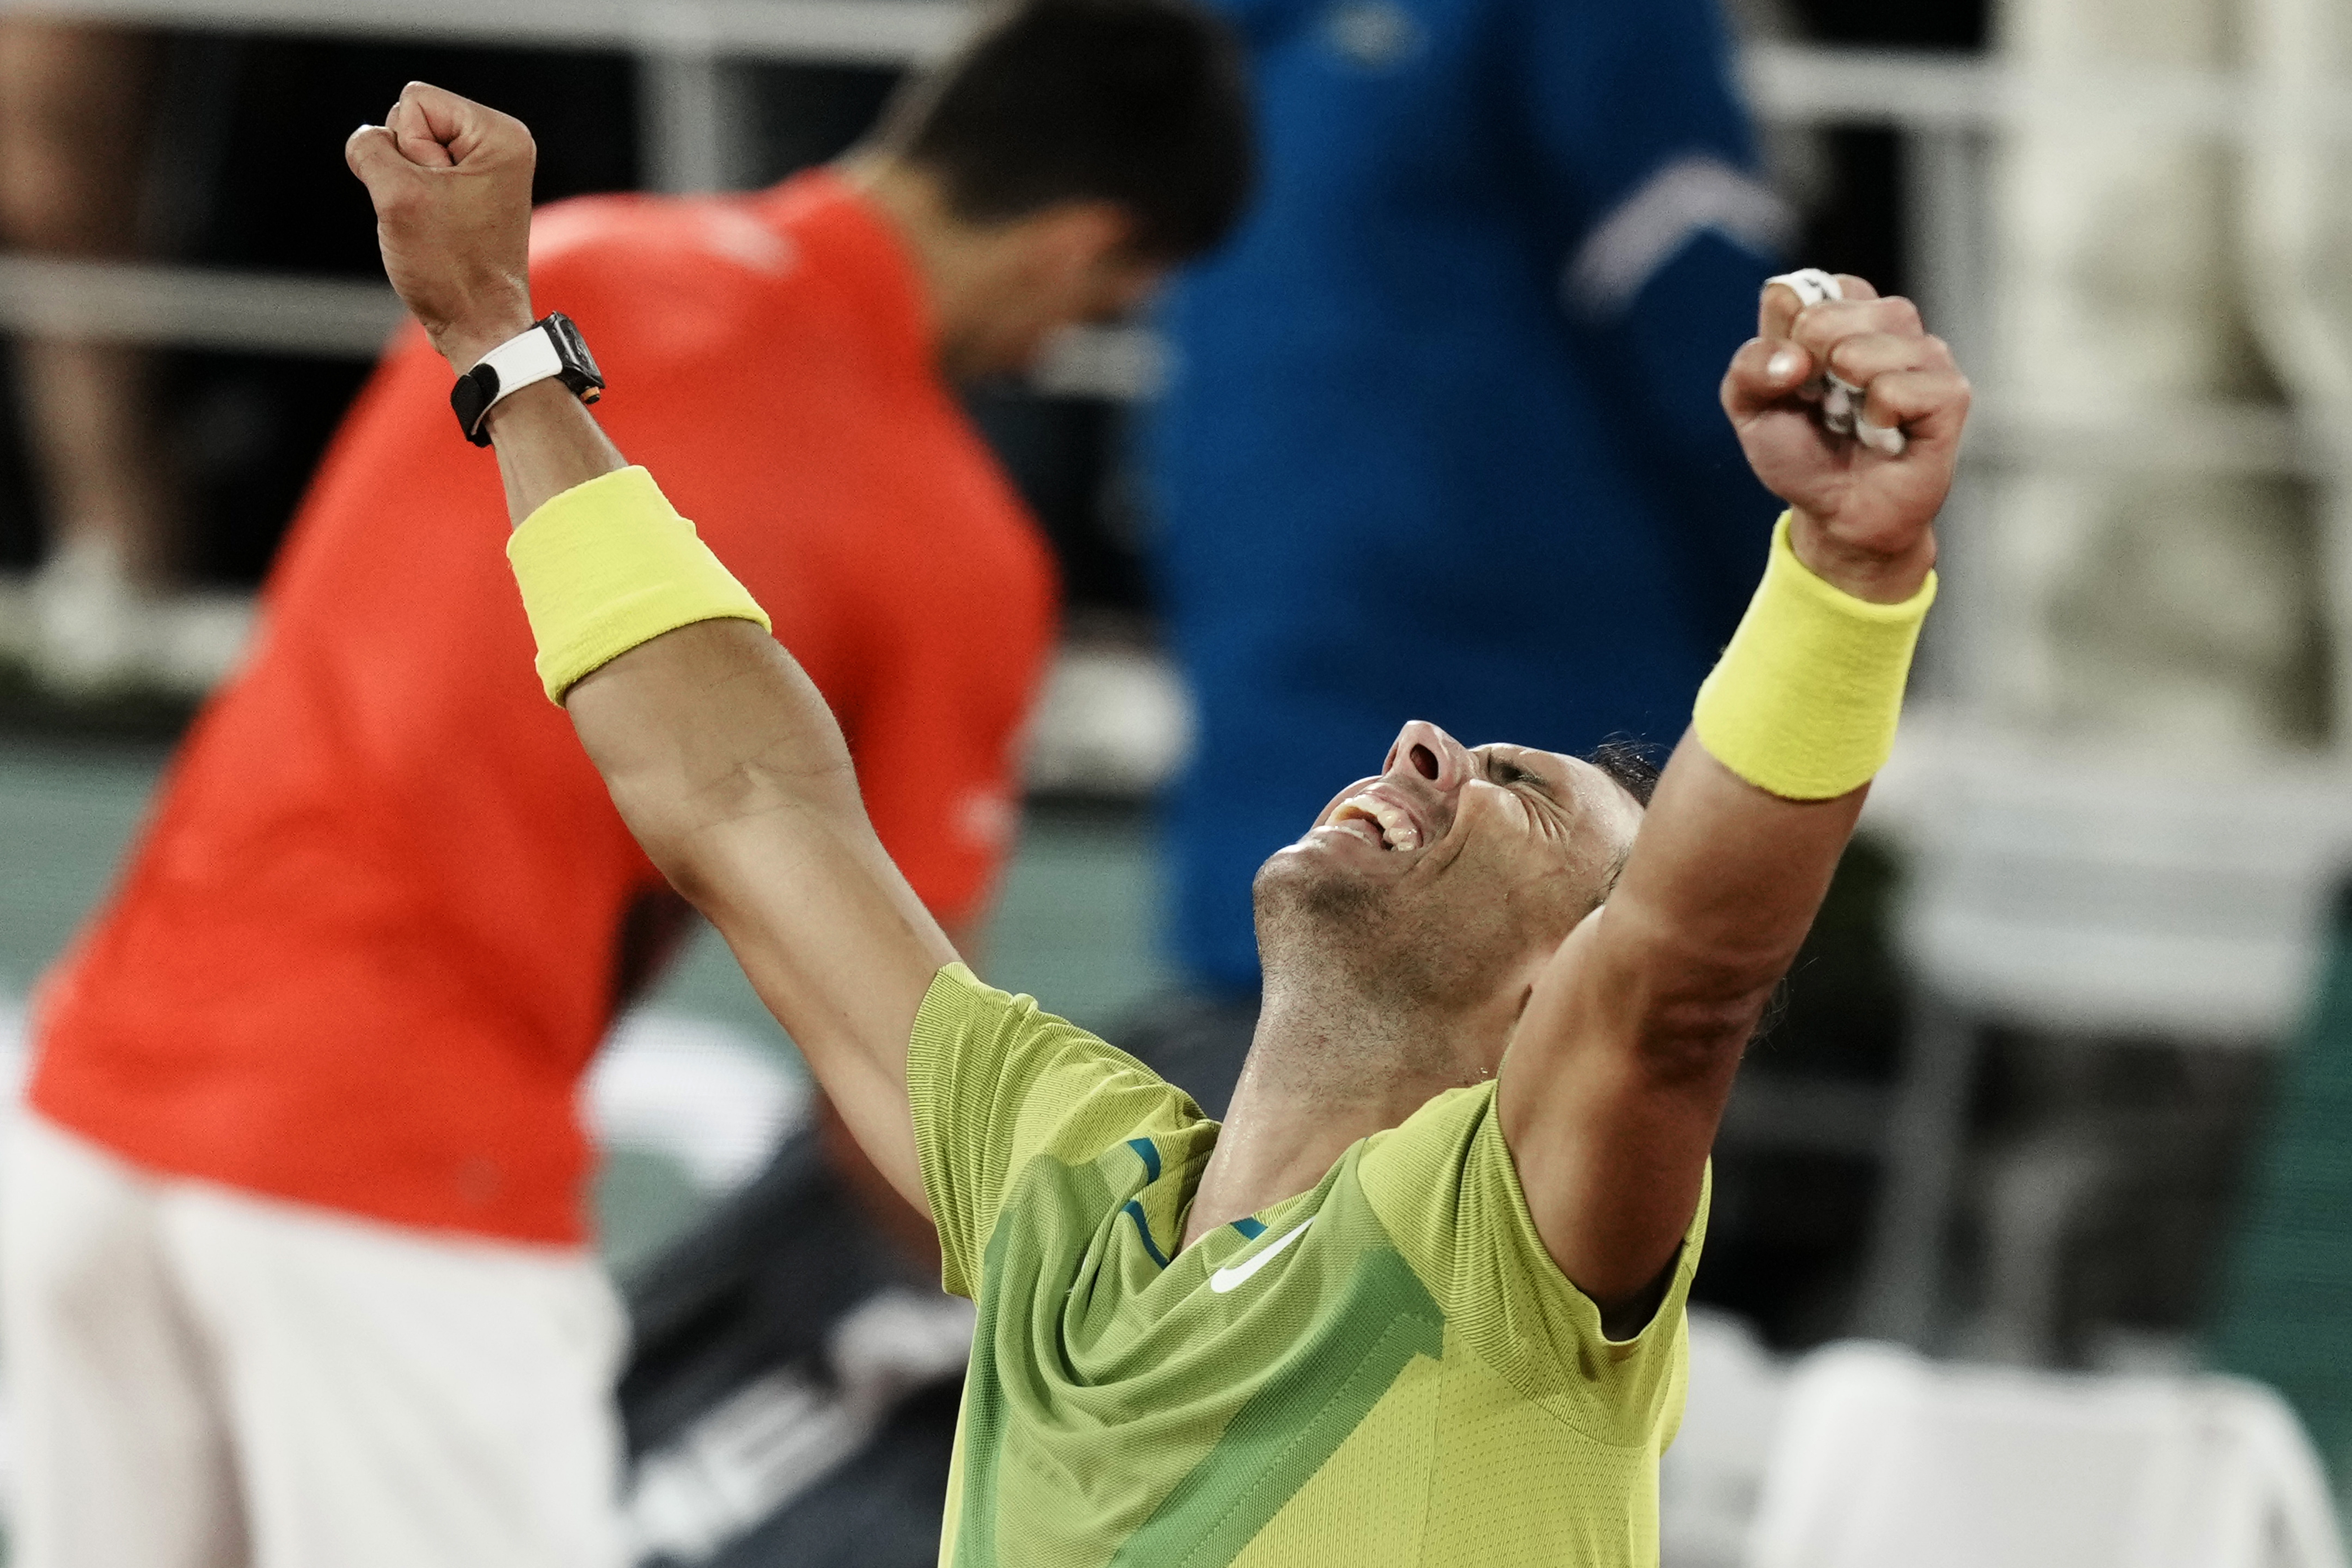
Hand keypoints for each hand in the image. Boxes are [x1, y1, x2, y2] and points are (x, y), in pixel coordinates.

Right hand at [345, 82, 536, 370]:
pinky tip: (433, 229)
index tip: (434, 194)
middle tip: (434, 213)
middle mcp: (500, 146)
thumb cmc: (448, 266)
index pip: (414, 100)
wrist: (477, 324)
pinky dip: (413, 200)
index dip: (407, 147)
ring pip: (408, 151)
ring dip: (407, 187)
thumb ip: (369, 147)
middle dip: (407, 166)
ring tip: (435, 224)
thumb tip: (367, 139)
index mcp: (500, 134)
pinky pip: (417, 176)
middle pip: (411, 120)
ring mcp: (485, 170)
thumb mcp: (396, 195)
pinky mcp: (469, 193)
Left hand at [1719, 274, 1970, 602]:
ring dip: (1842, 396)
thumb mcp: (1751, 409)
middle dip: (1808, 370)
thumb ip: (1749, 368)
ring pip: (1865, 347)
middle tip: (1823, 407)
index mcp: (1839, 310)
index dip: (1781, 342)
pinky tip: (1883, 435)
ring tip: (1853, 422)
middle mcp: (1887, 321)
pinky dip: (1878, 418)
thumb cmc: (1801, 453)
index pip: (1796, 292)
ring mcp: (1924, 353)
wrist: (1838, 513)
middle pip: (1828, 314)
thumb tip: (1794, 357)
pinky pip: (1897, 388)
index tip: (1792, 380)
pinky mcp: (1949, 392)